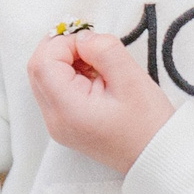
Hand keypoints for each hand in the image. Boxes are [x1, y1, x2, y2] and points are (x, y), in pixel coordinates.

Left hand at [28, 32, 174, 172]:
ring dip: (67, 61)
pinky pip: (56, 89)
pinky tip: (96, 78)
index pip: (43, 63)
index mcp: (67, 110)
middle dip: (62, 49)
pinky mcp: (65, 123)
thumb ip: (103, 49)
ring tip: (99, 66)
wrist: (156, 155)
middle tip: (93, 48)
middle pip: (38, 69)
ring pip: (45, 77)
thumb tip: (83, 38)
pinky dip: (71, 75)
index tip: (92, 44)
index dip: (63, 43)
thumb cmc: (148, 123)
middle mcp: (55, 119)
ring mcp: (57, 124)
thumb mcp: (131, 78)